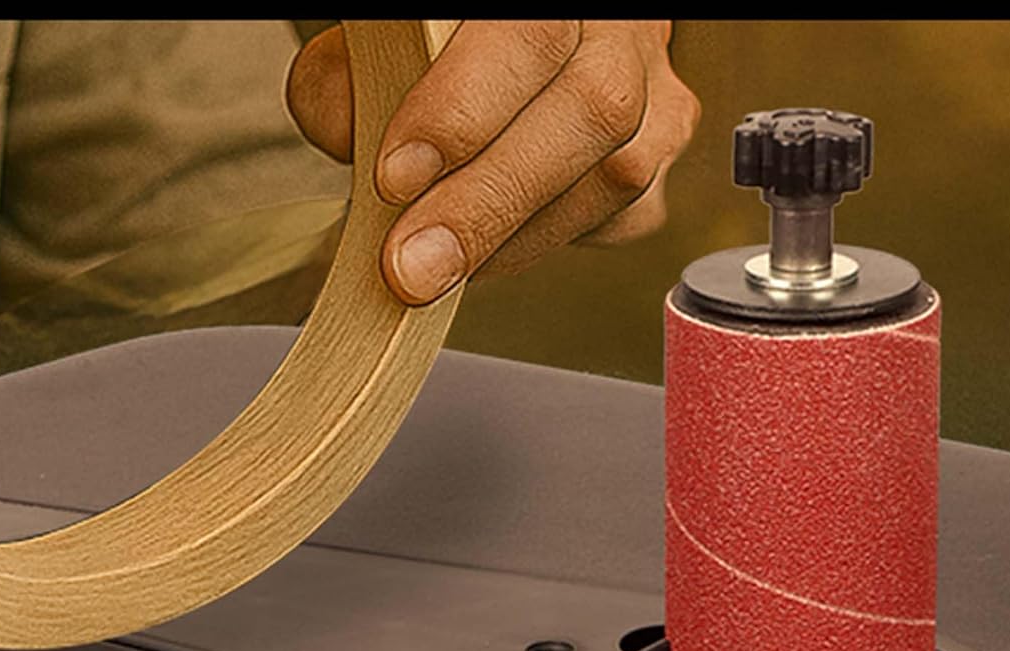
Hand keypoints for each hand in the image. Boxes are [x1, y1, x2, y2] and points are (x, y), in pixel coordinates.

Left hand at [287, 21, 699, 303]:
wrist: (487, 49)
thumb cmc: (430, 40)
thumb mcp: (375, 36)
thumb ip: (350, 80)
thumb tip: (348, 144)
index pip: (531, 35)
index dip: (463, 112)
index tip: (396, 180)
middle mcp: (623, 19)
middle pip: (591, 111)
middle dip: (488, 204)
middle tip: (414, 266)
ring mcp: (656, 83)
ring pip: (617, 175)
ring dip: (515, 238)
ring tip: (439, 266)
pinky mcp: (661, 147)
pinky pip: (623, 215)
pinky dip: (548, 242)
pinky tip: (491, 247)